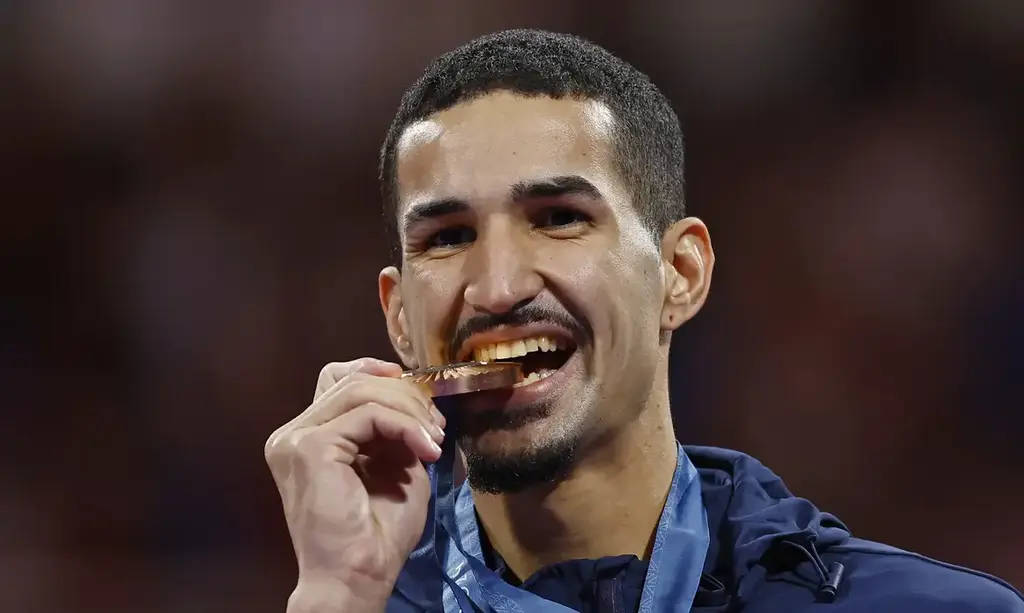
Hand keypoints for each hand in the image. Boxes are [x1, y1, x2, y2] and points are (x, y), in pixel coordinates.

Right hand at [265, 358, 445, 610]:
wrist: (357, 577)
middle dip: (404, 395)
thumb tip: (412, 399)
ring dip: (408, 410)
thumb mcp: (393, 466)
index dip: (377, 373)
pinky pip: (369, 414)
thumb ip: (392, 430)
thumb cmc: (376, 535)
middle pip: (352, 381)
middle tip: (437, 425)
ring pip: (360, 391)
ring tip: (435, 439)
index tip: (419, 393)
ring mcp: (296, 438)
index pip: (337, 381)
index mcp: (306, 438)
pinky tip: (427, 449)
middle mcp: (293, 433)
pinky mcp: (310, 447)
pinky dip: (405, 426)